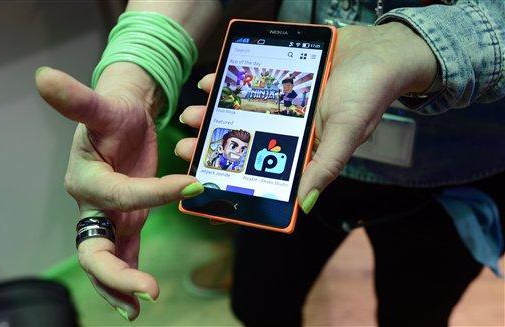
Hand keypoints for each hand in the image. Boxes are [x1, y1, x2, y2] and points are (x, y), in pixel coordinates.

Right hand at [36, 62, 202, 320]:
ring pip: (109, 259)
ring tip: (140, 305)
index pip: (120, 196)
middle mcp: (93, 206)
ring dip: (122, 285)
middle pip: (95, 249)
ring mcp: (109, 217)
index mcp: (86, 181)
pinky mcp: (126, 220)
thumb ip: (78, 100)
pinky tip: (141, 297)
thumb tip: (44, 77)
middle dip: (118, 273)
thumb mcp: (101, 107)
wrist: (121, 120)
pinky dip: (131, 275)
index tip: (195, 183)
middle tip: (147, 292)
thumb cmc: (113, 114)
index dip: (155, 194)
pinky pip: (125, 252)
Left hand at [175, 22, 436, 214]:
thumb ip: (325, 166)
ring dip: (214, 115)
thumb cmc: (368, 94)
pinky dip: (227, 82)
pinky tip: (209, 83)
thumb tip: (304, 206)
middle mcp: (287, 129)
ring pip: (240, 113)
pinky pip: (246, 83)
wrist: (379, 49)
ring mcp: (280, 103)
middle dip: (214, 145)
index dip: (236, 179)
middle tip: (186, 146)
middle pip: (245, 141)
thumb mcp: (348, 132)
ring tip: (191, 116)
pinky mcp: (278, 78)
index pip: (264, 171)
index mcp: (302, 149)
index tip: (205, 182)